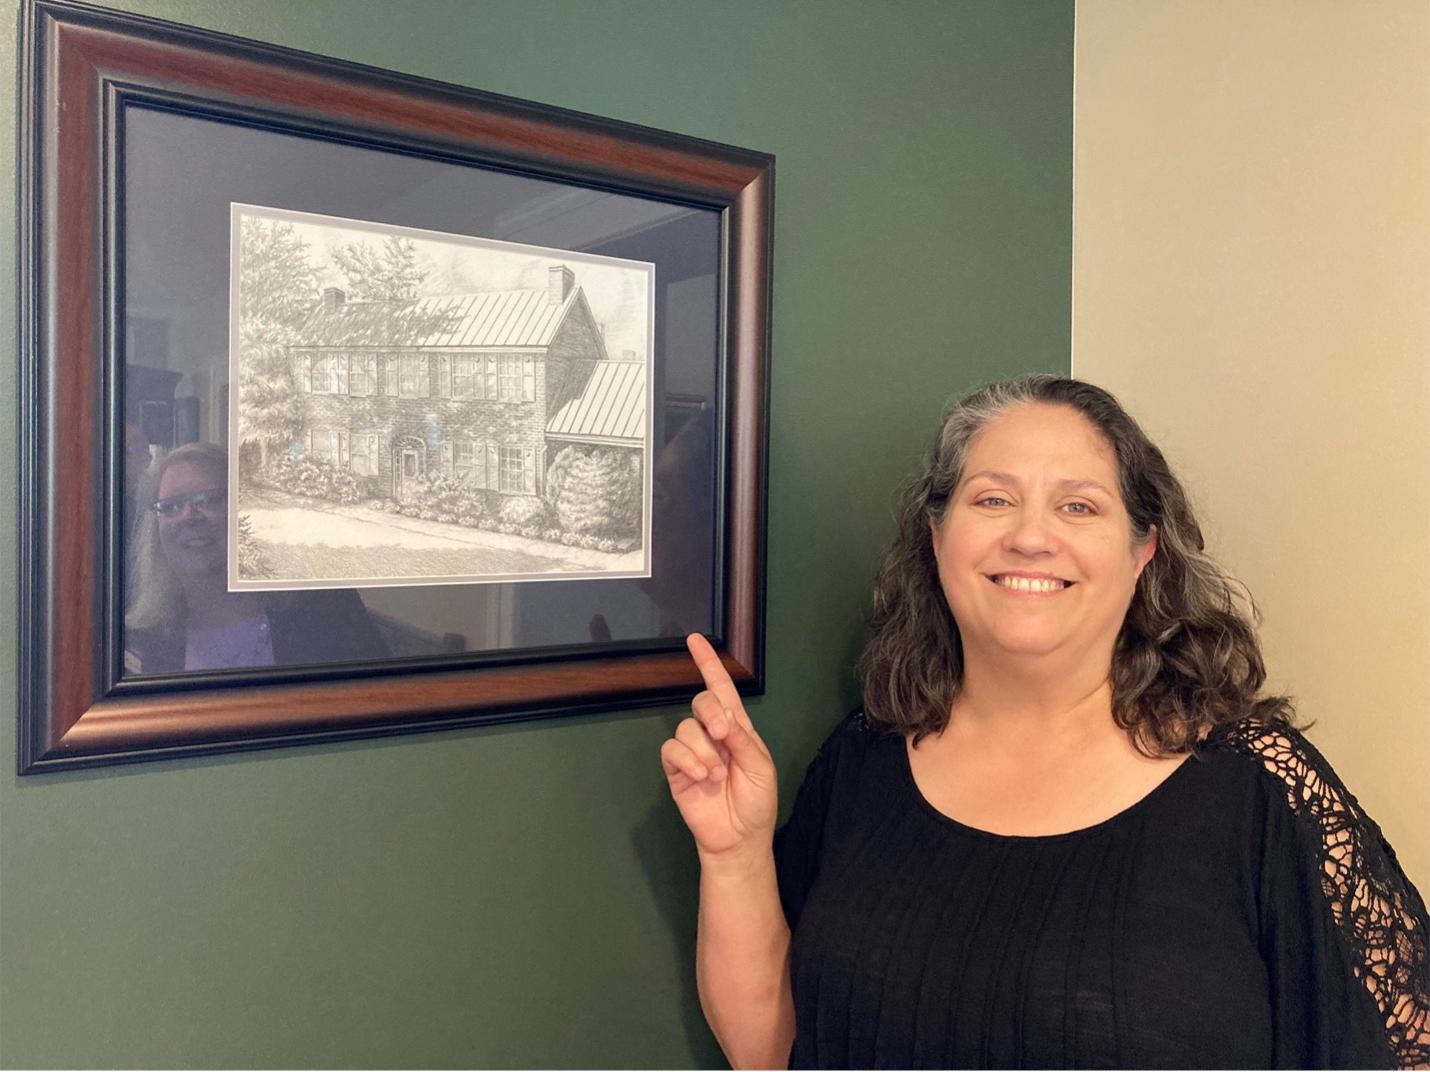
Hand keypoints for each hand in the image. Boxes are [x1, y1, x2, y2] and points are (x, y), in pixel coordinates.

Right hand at [661, 634, 777, 859]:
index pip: (722, 689)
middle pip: (702, 701)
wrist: (740, 838)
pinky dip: (687, 761)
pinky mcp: (676, 769)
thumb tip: (723, 718)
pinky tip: (700, 776)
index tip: (695, 640)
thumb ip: (742, 740)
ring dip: (703, 751)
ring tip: (716, 774)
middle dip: (711, 713)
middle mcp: (713, 734)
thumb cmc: (757, 802)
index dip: (709, 664)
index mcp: (738, 728)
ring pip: (686, 728)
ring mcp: (693, 751)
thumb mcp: (761, 768)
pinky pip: (672, 751)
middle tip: (724, 736)